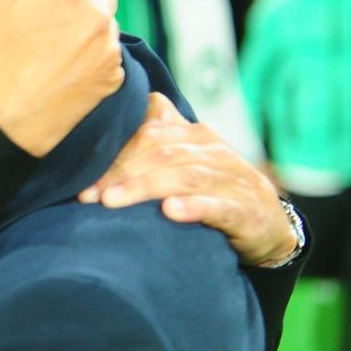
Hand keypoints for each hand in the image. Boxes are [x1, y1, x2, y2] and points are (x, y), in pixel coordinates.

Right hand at [0, 0, 124, 155]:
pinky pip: (107, 54)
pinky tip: (64, 63)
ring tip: (54, 39)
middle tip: (56, 0)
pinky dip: (92, 52)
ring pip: (104, 22)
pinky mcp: (112, 79)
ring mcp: (108, 51)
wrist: (5, 122)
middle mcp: (99, 19)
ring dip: (88, 21)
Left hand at [79, 93, 297, 266]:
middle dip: (119, 172)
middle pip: (160, 153)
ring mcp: (232, 180)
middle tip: (88, 194)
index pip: (148, 133)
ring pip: (184, 176)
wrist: (269, 224)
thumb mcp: (185, 161)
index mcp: (194, 135)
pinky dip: (194, 207)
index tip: (81, 175)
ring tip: (112, 200)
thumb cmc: (213, 190)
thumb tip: (104, 127)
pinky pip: (219, 206)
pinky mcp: (247, 211)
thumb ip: (153, 140)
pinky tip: (170, 212)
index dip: (113, 151)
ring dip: (144, 187)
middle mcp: (213, 151)